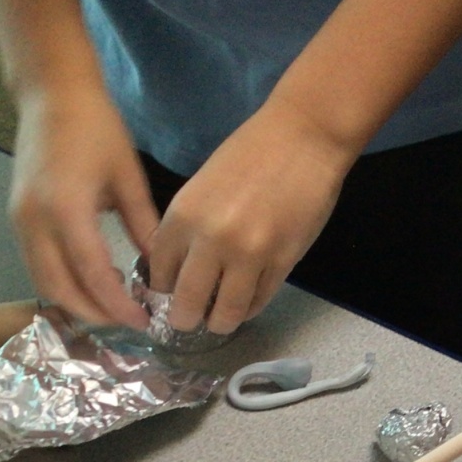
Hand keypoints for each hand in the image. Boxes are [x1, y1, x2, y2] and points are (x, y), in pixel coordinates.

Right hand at [9, 89, 157, 327]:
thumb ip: (144, 227)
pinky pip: (37, 266)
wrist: (52, 95)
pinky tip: (94, 286)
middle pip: (61, 288)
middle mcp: (34, 220)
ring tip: (115, 310)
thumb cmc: (96, 129)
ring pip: (44, 282)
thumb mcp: (129, 178)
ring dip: (77, 303)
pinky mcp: (17, 219)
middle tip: (131, 323)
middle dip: (96, 314)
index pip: (91, 274)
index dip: (117, 305)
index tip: (144, 320)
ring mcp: (20, 220)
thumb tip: (162, 270)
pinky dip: (63, 284)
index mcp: (66, 208)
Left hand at [146, 97, 355, 334]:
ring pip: (226, 313)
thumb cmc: (250, 155)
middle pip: (187, 303)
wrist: (302, 139)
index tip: (167, 298)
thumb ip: (188, 228)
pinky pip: (259, 301)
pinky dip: (250, 307)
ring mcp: (249, 255)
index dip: (161, 293)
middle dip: (185, 319)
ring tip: (220, 319)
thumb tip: (179, 270)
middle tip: (189, 321)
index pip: (159, 274)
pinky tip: (246, 301)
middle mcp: (211, 240)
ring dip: (220, 322)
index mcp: (183, 216)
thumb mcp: (202, 188)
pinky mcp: (282, 263)